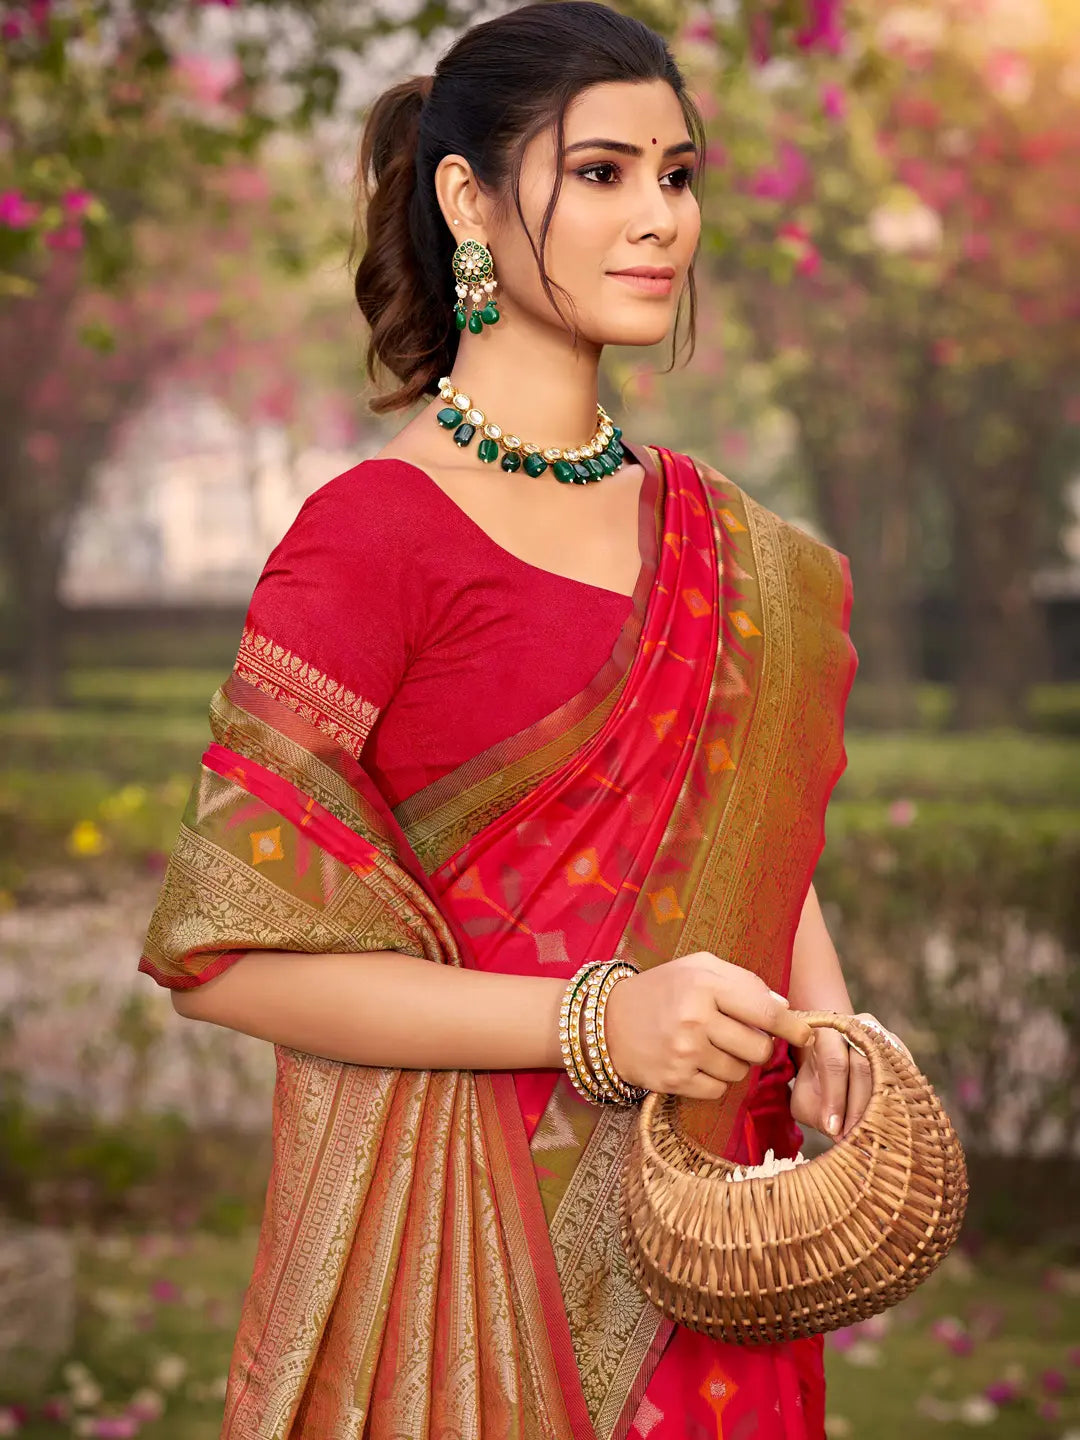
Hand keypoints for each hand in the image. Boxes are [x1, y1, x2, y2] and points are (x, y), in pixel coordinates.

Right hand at [603, 952, 814, 1100]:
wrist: (607, 1022)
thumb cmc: (663, 990)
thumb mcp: (698, 967)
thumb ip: (743, 981)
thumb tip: (785, 1009)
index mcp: (705, 983)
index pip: (766, 1010)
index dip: (793, 1027)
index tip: (806, 1035)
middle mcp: (695, 1018)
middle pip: (759, 1048)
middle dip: (758, 1045)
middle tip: (739, 1035)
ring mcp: (684, 1052)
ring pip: (741, 1072)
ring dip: (735, 1063)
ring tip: (711, 1046)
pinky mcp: (674, 1080)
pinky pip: (719, 1089)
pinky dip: (715, 1079)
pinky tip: (697, 1062)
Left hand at [789, 1011, 904, 1138]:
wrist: (835, 1052)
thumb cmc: (817, 1079)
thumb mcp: (804, 1094)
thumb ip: (814, 1112)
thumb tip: (839, 1134)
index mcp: (827, 1031)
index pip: (834, 1063)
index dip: (835, 1098)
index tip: (833, 1130)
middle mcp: (858, 1028)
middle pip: (863, 1067)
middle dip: (858, 1108)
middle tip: (854, 1138)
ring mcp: (883, 1038)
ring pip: (887, 1072)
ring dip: (880, 1108)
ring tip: (873, 1137)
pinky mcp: (902, 1052)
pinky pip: (905, 1077)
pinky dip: (899, 1103)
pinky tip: (892, 1126)